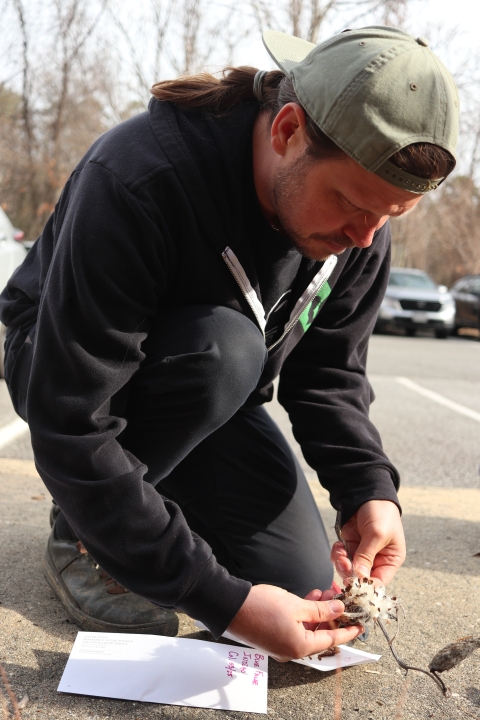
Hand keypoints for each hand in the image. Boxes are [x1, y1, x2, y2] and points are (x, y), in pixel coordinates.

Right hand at [227, 584, 363, 661]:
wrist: (231, 606)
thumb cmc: (263, 607)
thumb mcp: (297, 605)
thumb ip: (321, 610)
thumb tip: (339, 609)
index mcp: (300, 647)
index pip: (332, 640)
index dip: (348, 631)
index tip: (361, 625)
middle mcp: (292, 650)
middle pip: (320, 635)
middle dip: (332, 616)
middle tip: (340, 598)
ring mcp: (282, 644)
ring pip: (308, 629)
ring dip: (318, 613)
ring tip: (325, 592)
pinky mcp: (274, 636)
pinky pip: (296, 627)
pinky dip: (305, 615)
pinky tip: (310, 597)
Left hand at [331, 500, 405, 585]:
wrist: (367, 492)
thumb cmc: (381, 512)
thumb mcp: (377, 534)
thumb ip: (367, 556)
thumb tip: (359, 577)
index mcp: (390, 560)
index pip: (379, 582)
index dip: (366, 586)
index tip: (354, 584)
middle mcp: (376, 559)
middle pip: (361, 578)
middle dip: (350, 573)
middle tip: (343, 563)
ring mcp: (362, 553)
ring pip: (348, 569)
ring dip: (341, 563)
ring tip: (340, 551)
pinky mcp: (350, 545)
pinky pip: (341, 558)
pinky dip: (337, 554)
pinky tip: (338, 545)